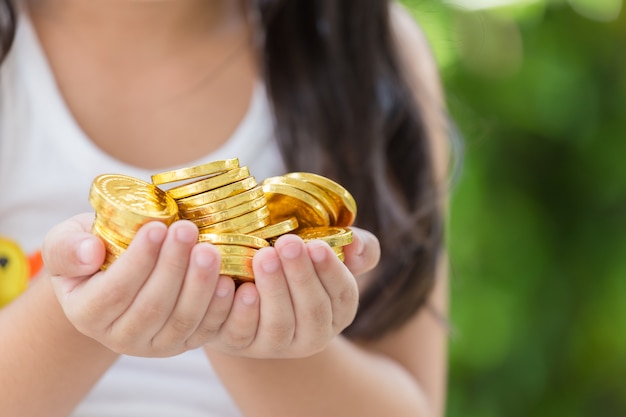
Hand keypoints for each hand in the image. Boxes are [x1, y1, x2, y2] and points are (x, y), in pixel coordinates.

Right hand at [43, 213, 231, 357]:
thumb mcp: (67, 243)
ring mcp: (154, 344)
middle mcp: (119, 337)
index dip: (138, 260)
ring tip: (210, 250)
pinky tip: (229, 281)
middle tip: (188, 230)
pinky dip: (220, 308)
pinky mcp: (184, 343)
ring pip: (181, 320)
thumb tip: (89, 252)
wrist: (117, 272)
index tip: (157, 226)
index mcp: (86, 313)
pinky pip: (205, 331)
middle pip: (152, 307)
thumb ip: (67, 248)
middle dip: (173, 266)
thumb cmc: (93, 249)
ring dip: (199, 285)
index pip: (115, 291)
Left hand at [203, 228, 379, 358]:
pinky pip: (240, 333)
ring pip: (278, 326)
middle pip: (312, 313)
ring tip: (263, 256)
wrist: (245, 284)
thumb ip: (356, 246)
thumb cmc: (294, 263)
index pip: (343, 296)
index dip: (331, 272)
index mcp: (336, 313)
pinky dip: (239, 311)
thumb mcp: (325, 252)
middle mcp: (310, 336)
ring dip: (273, 290)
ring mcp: (273, 345)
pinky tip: (234, 285)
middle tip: (288, 242)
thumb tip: (356, 245)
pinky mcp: (238, 344)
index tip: (317, 245)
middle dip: (301, 276)